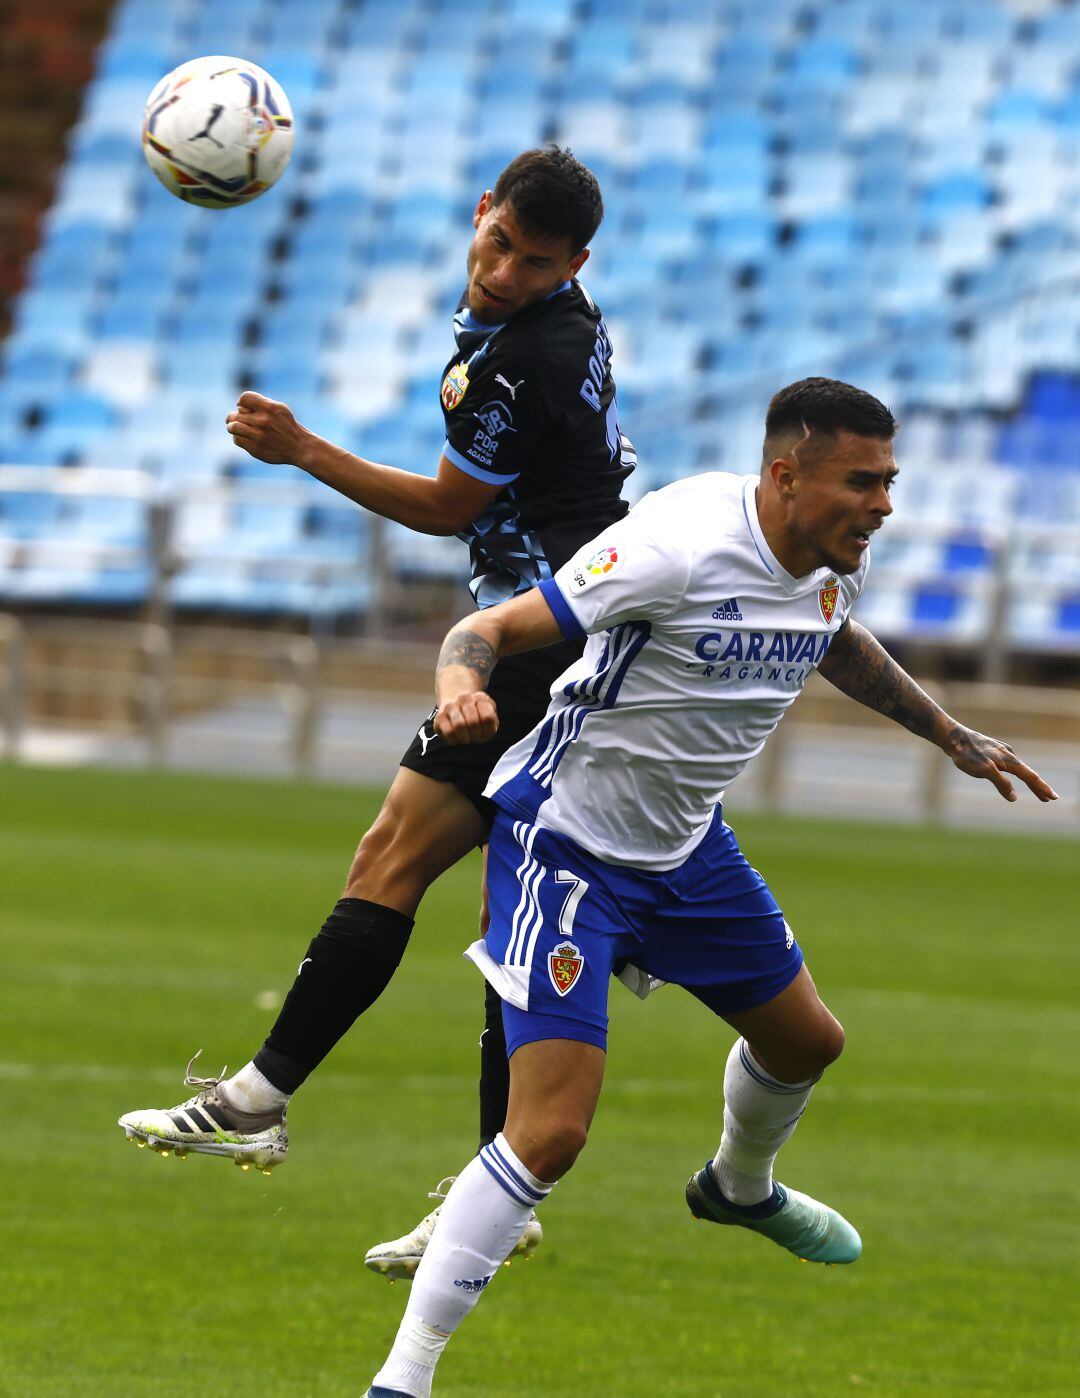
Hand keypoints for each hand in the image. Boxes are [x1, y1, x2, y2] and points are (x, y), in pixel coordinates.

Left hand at [225, 392, 307, 464]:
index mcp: (269, 408)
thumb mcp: (280, 409)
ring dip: (233, 426)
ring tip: (237, 428)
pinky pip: (237, 440)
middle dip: (236, 416)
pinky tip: (246, 438)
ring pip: (233, 427)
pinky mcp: (256, 448)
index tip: (244, 408)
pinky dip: (238, 438)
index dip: (241, 402)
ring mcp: (259, 435)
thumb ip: (261, 404)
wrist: (299, 447)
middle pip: (236, 414)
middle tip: (241, 420)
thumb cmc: (288, 426)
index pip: (244, 398)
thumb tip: (239, 406)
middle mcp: (263, 421)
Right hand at [434, 691, 498, 745]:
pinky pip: (448, 733)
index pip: (488, 718)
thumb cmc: (476, 713)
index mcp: (480, 698)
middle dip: (476, 736)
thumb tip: (486, 731)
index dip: (489, 731)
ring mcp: (450, 706)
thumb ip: (491, 722)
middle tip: (475, 738)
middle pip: (473, 723)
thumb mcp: (489, 714)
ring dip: (465, 738)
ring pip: (459, 726)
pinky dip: (455, 740)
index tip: (486, 733)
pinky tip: (457, 738)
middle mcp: (464, 698)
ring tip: (466, 739)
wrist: (455, 702)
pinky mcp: (439, 717)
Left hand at [943, 724, 1057, 802]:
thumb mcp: (984, 771)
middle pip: (1027, 773)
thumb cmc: (967, 754)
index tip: (1053, 798)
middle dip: (1038, 786)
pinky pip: (1009, 764)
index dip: (1041, 788)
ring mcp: (1000, 751)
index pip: (1030, 777)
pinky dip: (1016, 772)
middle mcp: (1008, 754)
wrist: (953, 737)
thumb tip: (1014, 797)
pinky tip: (1013, 772)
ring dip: (1028, 779)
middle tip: (1050, 797)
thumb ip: (1001, 783)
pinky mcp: (991, 750)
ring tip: (1036, 789)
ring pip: (1019, 768)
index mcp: (1009, 760)